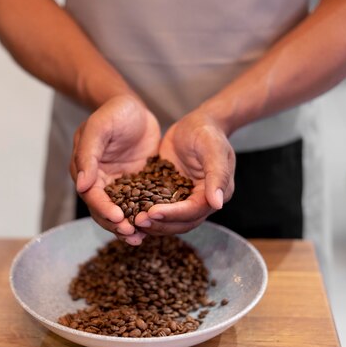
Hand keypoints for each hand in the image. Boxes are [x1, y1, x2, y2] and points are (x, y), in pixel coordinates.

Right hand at [70, 95, 160, 244]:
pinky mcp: (135, 184)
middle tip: (131, 233)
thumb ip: (88, 153)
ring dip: (127, 226)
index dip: (103, 208)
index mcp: (85, 169)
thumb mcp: (100, 126)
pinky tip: (154, 227)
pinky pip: (137, 205)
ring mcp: (117, 184)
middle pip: (103, 209)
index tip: (118, 218)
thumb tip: (81, 185)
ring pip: (119, 211)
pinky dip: (142, 216)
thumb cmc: (114, 111)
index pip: (91, 195)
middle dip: (116, 224)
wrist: (134, 107)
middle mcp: (99, 181)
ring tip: (140, 239)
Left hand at [134, 107, 234, 234]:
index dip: (173, 214)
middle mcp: (201, 201)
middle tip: (137, 220)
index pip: (193, 211)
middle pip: (181, 222)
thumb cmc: (207, 132)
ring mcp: (184, 199)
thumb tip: (217, 203)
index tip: (152, 212)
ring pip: (169, 220)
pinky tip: (127, 210)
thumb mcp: (213, 148)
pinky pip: (157, 207)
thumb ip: (217, 174)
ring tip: (131, 220)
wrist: (196, 123)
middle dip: (160, 223)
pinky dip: (145, 212)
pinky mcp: (169, 193)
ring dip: (152, 223)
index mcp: (214, 194)